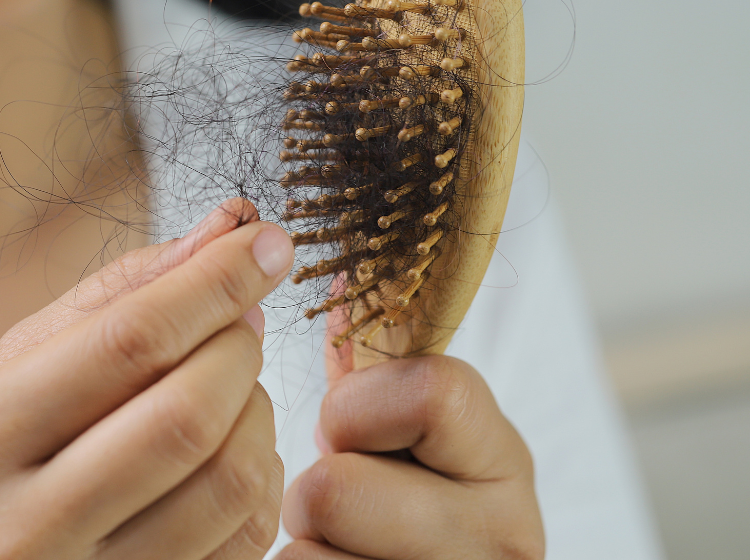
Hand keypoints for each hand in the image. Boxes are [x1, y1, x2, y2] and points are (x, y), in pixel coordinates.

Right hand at [0, 199, 292, 559]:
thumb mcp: (9, 375)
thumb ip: (110, 299)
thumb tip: (223, 230)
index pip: (126, 342)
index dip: (214, 283)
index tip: (267, 242)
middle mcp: (20, 530)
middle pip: (188, 414)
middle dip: (239, 347)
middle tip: (241, 323)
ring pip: (230, 482)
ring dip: (258, 411)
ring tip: (232, 388)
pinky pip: (246, 541)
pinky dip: (263, 477)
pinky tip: (231, 451)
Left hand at [279, 354, 544, 559]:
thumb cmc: (399, 503)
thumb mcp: (404, 429)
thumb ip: (375, 360)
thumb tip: (338, 277)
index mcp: (504, 460)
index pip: (429, 393)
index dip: (357, 409)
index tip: (351, 430)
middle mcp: (506, 537)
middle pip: (337, 489)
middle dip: (312, 494)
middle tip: (339, 509)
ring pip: (307, 555)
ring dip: (302, 548)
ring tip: (341, 549)